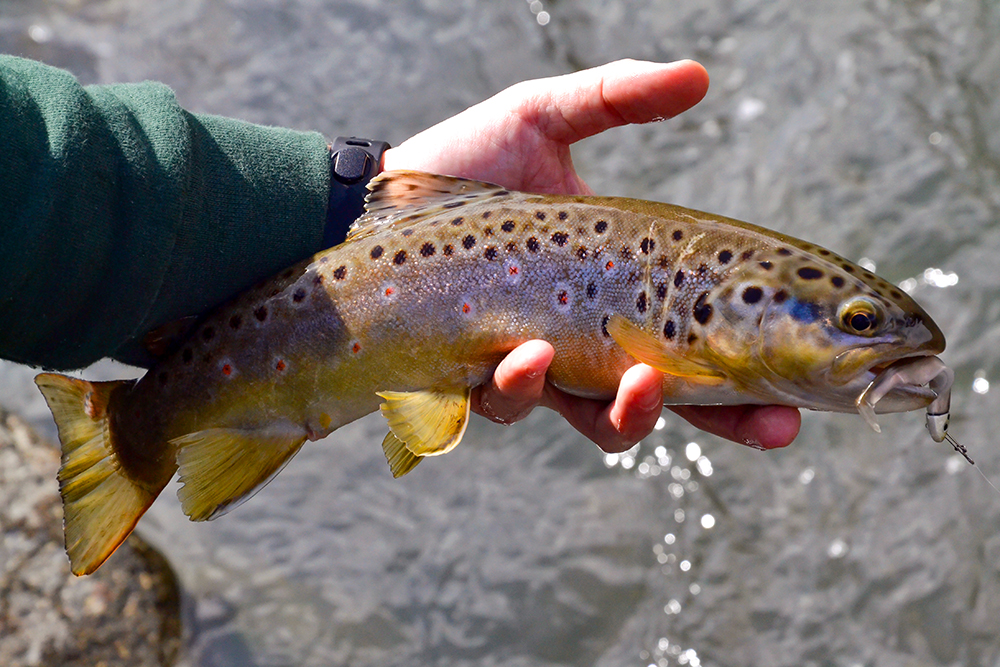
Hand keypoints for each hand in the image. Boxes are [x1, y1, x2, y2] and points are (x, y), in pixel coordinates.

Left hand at [384, 59, 800, 452]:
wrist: (375, 196)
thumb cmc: (463, 158)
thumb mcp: (543, 117)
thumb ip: (614, 101)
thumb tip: (700, 76)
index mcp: (616, 285)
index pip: (697, 337)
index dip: (749, 373)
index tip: (800, 387)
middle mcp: (583, 336)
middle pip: (670, 399)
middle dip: (722, 421)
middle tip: (774, 428)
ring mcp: (531, 362)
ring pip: (594, 420)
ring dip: (625, 412)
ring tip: (638, 383)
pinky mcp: (475, 375)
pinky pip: (510, 405)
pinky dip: (524, 388)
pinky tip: (522, 355)